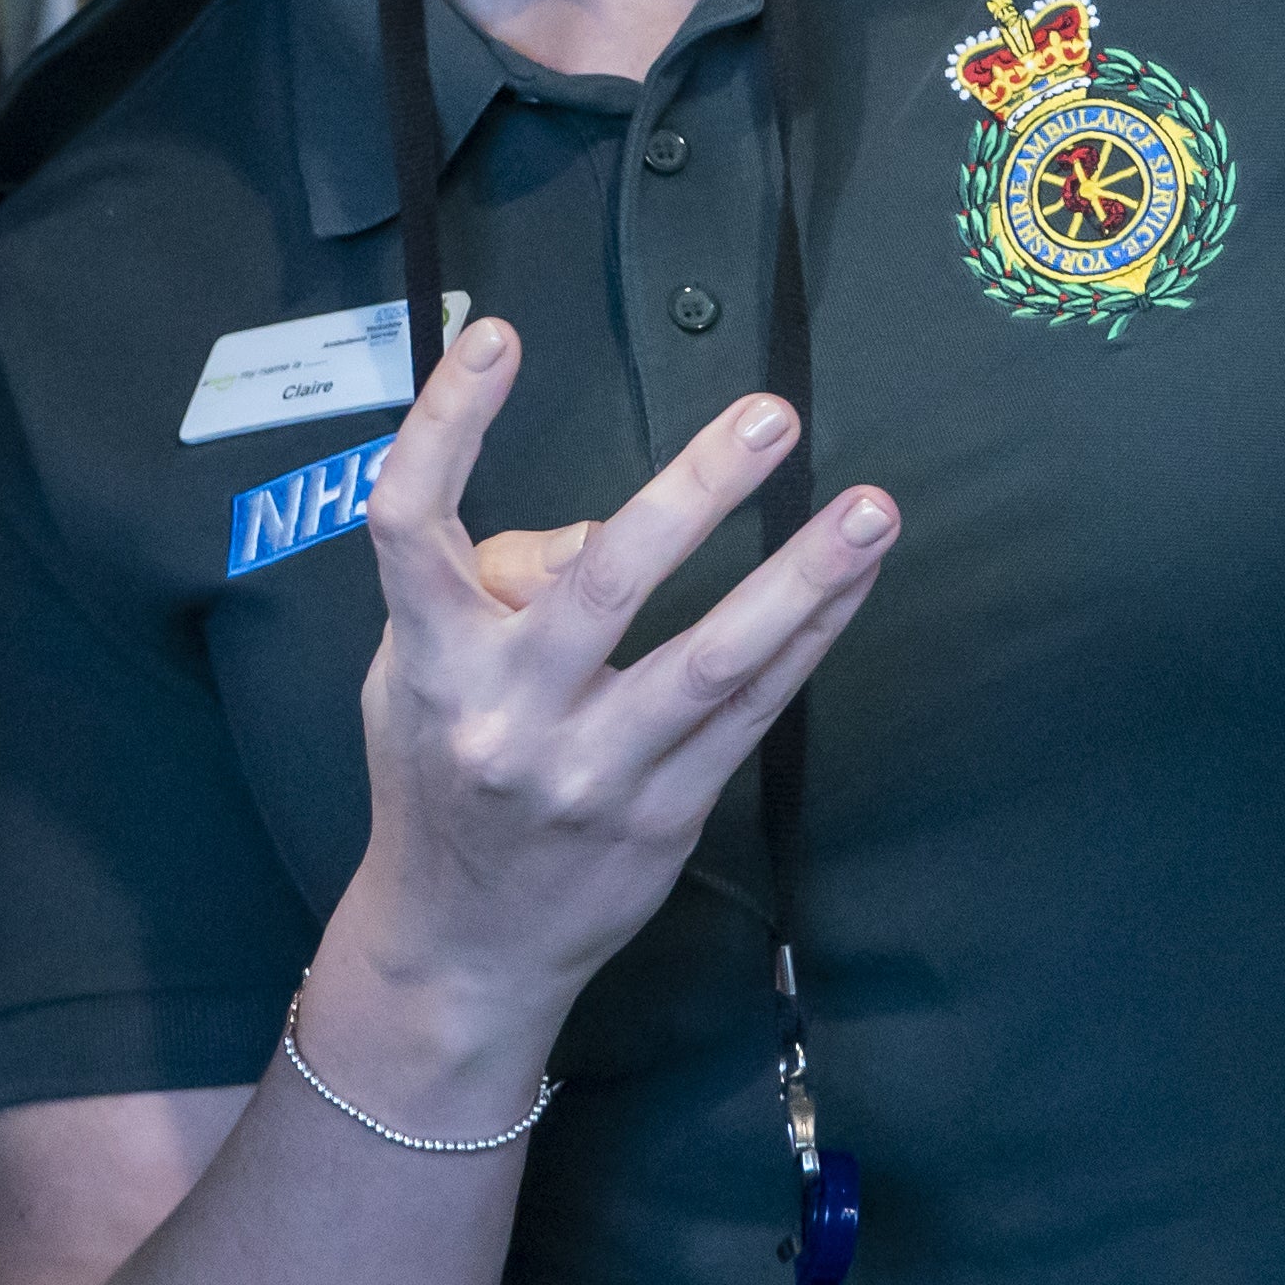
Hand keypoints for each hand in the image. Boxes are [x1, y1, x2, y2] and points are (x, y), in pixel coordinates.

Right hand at [292, 320, 897, 1125]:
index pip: (412, 521)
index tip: (498, 335)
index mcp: (430, 659)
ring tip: (872, 512)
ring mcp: (593, 772)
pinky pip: (752, 713)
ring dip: (801, 579)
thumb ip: (486, 585)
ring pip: (711, 660)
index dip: (447, 422)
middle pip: (603, 584)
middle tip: (771, 415)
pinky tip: (851, 581)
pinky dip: (807, 638)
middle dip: (696, 492)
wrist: (461, 948)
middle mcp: (507, 714)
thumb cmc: (439, 772)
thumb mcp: (414, 674)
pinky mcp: (665, 815)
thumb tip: (600, 531)